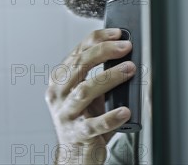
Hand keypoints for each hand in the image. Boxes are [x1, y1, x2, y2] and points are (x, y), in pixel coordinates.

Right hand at [45, 29, 135, 163]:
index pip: (77, 52)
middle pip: (78, 66)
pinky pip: (93, 124)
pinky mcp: (77, 133)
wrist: (76, 153)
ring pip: (85, 90)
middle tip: (125, 47)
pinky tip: (125, 110)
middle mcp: (58, 94)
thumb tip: (122, 54)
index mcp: (59, 80)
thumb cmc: (84, 118)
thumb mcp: (86, 93)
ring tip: (129, 70)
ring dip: (109, 77)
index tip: (117, 34)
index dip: (97, 40)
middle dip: (104, 53)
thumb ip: (96, 74)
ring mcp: (65, 114)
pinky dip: (110, 117)